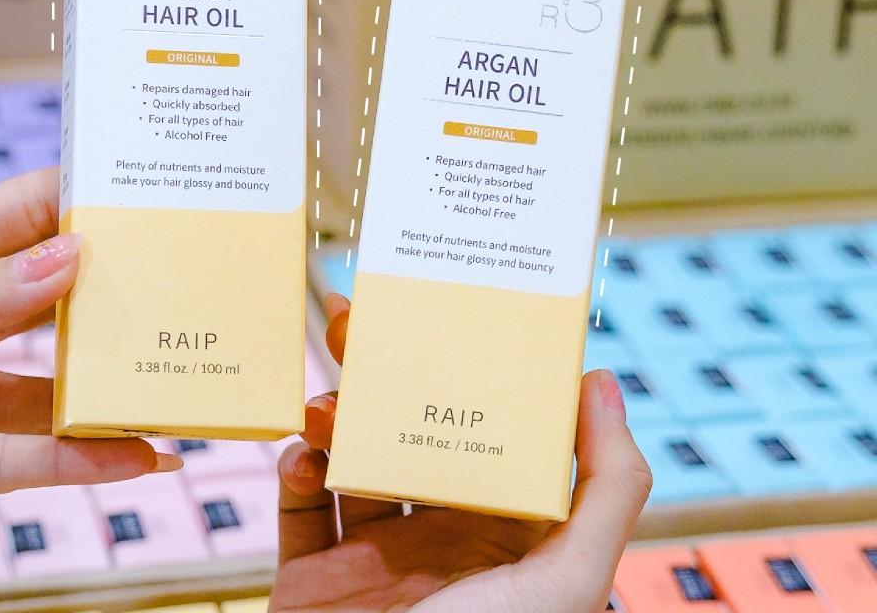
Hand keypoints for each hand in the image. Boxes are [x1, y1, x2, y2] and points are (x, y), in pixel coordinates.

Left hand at [0, 167, 179, 527]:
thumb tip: (70, 257)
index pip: (21, 214)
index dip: (85, 202)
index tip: (156, 197)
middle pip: (49, 299)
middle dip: (116, 295)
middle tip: (190, 291)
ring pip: (46, 387)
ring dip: (111, 388)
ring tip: (178, 381)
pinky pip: (20, 462)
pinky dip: (82, 461)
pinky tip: (138, 453)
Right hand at [273, 295, 650, 612]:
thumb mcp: (561, 582)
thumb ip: (603, 489)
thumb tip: (602, 380)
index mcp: (507, 545)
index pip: (497, 441)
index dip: (478, 378)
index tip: (455, 315)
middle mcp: (443, 549)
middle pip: (416, 441)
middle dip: (390, 381)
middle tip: (361, 320)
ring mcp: (373, 567)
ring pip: (353, 464)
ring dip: (336, 417)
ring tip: (326, 391)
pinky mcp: (311, 584)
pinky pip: (302, 510)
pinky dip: (296, 471)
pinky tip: (301, 449)